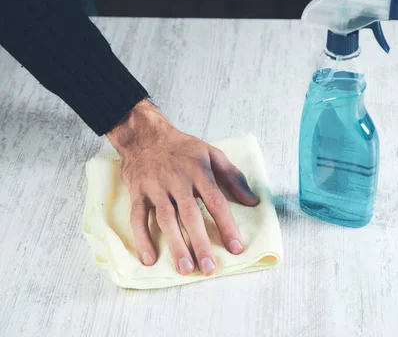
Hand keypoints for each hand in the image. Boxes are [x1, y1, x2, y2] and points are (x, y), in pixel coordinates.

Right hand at [106, 99, 258, 275]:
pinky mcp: (138, 193)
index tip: (236, 248)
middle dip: (201, 243)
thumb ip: (233, 177)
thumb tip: (253, 201)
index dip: (226, 225)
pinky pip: (138, 218)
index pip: (216, 202)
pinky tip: (150, 258)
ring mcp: (156, 188)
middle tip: (209, 268)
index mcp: (199, 172)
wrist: (146, 135)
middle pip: (190, 216)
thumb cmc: (183, 148)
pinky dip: (142, 238)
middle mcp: (177, 181)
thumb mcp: (212, 154)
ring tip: (185, 268)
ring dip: (175, 245)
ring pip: (166, 220)